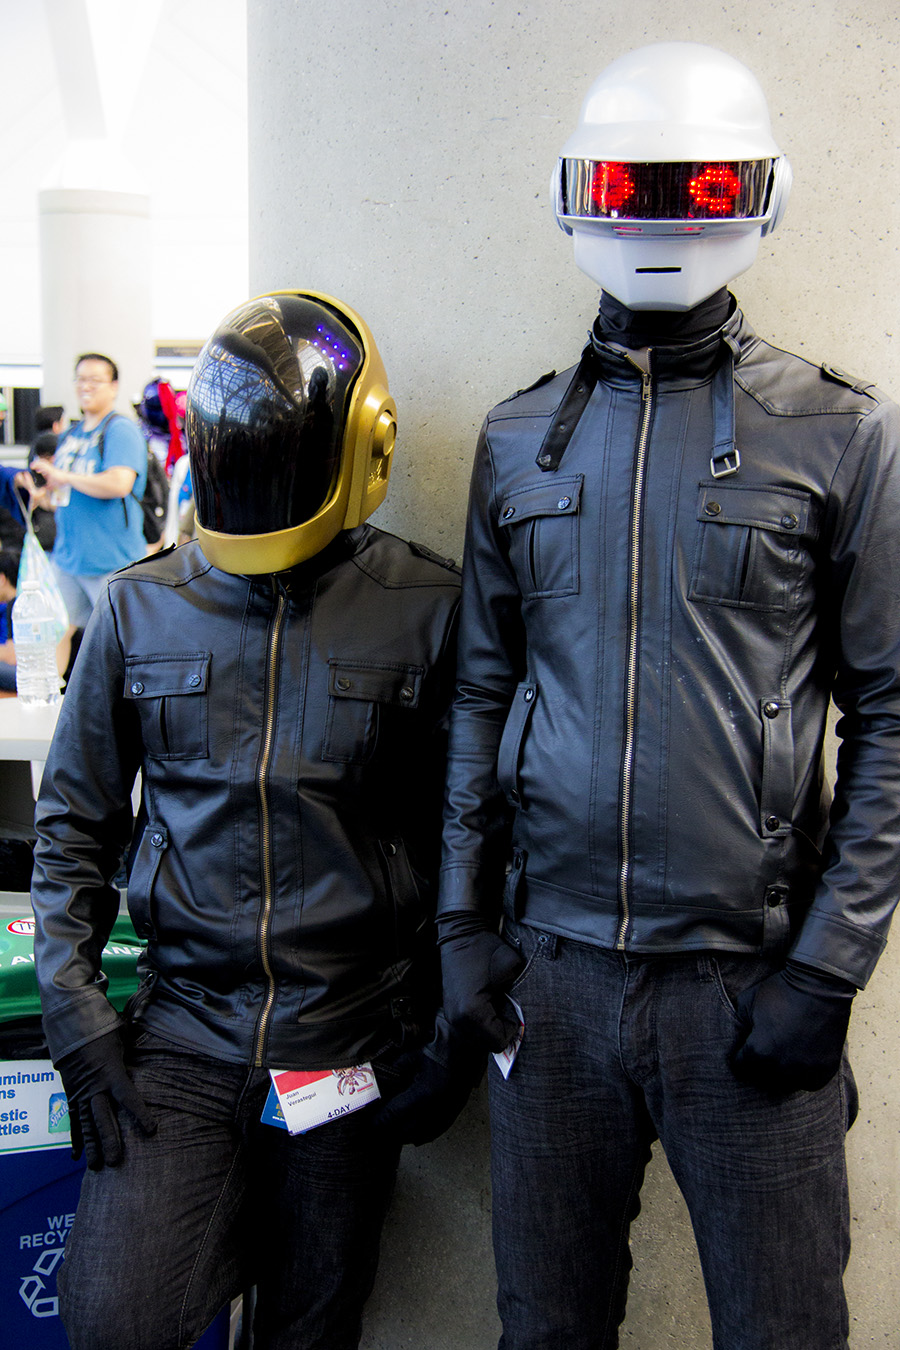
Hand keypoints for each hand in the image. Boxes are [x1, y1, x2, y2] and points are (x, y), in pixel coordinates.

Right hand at [56, 1028, 157, 1169]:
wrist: (71, 1022)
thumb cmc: (103, 1027)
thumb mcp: (124, 1035)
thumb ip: (137, 1049)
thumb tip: (160, 1046)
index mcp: (111, 1071)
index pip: (127, 1096)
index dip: (140, 1114)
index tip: (152, 1130)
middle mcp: (94, 1085)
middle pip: (103, 1117)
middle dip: (109, 1140)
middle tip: (115, 1162)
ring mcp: (80, 1091)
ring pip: (86, 1123)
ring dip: (91, 1146)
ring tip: (96, 1167)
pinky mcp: (71, 1093)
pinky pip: (73, 1118)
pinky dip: (75, 1137)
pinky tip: (77, 1155)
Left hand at [373, 1013, 483, 1145]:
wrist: (468, 1043)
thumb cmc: (440, 1046)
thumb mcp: (412, 1056)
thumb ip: (394, 1071)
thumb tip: (378, 1082)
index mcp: (423, 1093)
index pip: (394, 1115)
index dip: (379, 1122)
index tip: (369, 1125)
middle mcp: (436, 1108)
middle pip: (405, 1130)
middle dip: (389, 1131)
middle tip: (377, 1127)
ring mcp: (447, 1112)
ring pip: (420, 1135)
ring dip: (404, 1135)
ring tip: (392, 1130)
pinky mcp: (454, 1111)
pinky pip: (435, 1132)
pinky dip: (421, 1135)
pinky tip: (413, 1136)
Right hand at [438, 913, 523, 1051]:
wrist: (461, 933)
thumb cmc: (486, 948)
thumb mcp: (512, 969)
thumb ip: (519, 996)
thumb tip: (524, 1015)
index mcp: (473, 1011)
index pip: (498, 1041)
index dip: (512, 1029)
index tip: (515, 1011)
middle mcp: (458, 1018)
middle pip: (487, 1043)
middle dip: (501, 1030)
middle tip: (508, 1009)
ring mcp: (451, 1014)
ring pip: (477, 1037)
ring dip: (490, 1027)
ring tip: (497, 1005)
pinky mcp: (449, 1009)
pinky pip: (469, 1028)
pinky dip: (481, 1022)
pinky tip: (486, 1003)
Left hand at [730, 960, 855, 1093]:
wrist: (821, 985)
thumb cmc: (781, 991)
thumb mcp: (747, 1002)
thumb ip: (738, 1024)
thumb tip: (737, 1038)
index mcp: (759, 1052)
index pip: (740, 1068)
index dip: (740, 1057)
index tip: (745, 1048)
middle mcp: (781, 1068)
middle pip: (761, 1080)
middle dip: (759, 1066)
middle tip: (765, 1048)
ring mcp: (805, 1072)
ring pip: (785, 1085)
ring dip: (781, 1072)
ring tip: (783, 1052)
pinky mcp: (823, 1072)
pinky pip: (807, 1082)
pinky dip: (802, 1073)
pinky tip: (800, 1056)